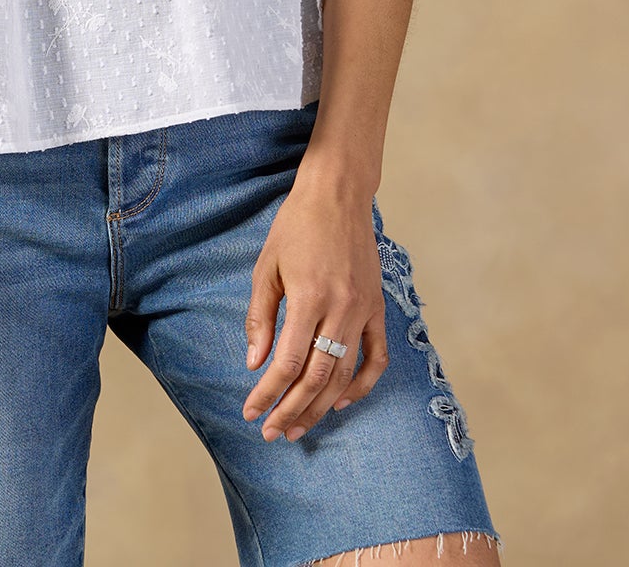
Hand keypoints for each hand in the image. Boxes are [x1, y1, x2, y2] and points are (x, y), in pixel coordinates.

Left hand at [241, 179, 388, 440]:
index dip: (268, 393)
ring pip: (345, 375)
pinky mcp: (377, 307)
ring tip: (299, 427)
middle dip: (292, 409)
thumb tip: (254, 364)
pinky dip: (362, 384)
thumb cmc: (296, 226)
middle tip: (272, 433)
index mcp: (309, 297)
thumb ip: (260, 317)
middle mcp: (340, 309)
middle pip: (317, 377)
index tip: (251, 411)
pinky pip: (376, 356)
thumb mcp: (266, 266)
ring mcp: (363, 310)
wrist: (338, 195)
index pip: (287, 362)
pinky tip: (342, 402)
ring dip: (321, 406)